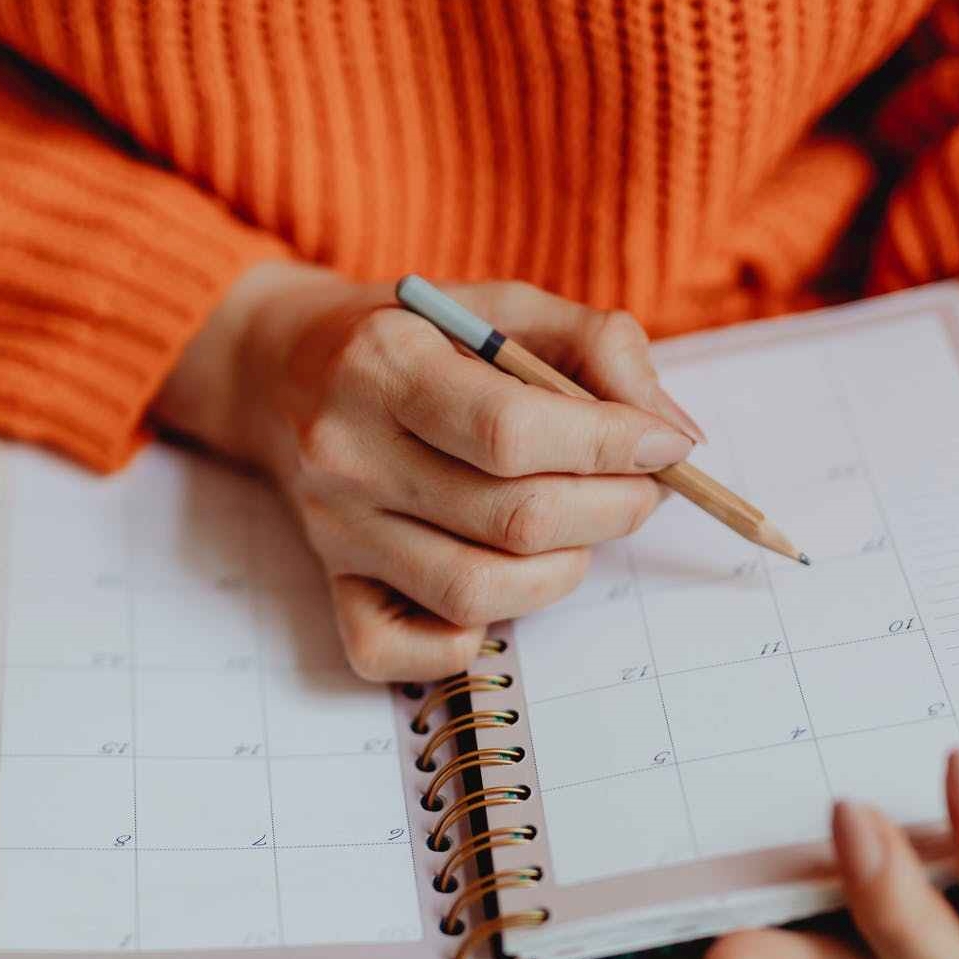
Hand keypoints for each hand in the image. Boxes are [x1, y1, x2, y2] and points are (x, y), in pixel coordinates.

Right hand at [155, 262, 701, 680]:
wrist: (284, 369)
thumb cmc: (417, 337)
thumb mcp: (503, 306)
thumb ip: (597, 346)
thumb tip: (673, 436)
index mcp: (385, 362)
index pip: (513, 431)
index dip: (612, 446)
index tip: (667, 445)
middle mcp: (348, 450)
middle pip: (512, 519)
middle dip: (612, 510)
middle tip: (640, 488)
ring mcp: (335, 528)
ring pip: (476, 592)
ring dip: (561, 570)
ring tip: (578, 528)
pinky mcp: (330, 584)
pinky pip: (399, 652)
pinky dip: (463, 642)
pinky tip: (496, 584)